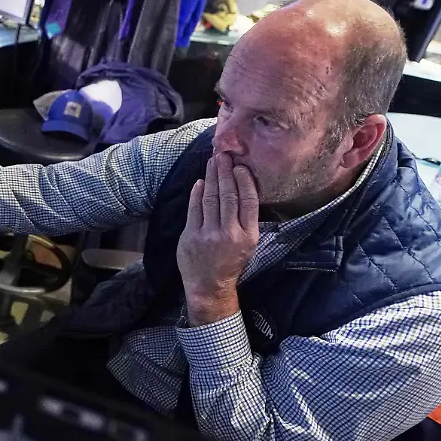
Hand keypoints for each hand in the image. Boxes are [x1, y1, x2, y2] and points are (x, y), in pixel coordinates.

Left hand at [176, 153, 259, 325]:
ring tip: (213, 162)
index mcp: (249, 235)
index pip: (249, 202)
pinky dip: (197, 193)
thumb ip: (244, 218)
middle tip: (223, 154)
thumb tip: (241, 187)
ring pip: (211, 199)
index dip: (244, 181)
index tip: (240, 166)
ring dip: (212, 177)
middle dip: (225, 172)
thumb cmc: (230, 261)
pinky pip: (194, 209)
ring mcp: (209, 235)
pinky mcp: (191, 236)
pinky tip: (200, 181)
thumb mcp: (247, 243)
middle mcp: (230, 234)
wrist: (209, 286)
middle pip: (228, 196)